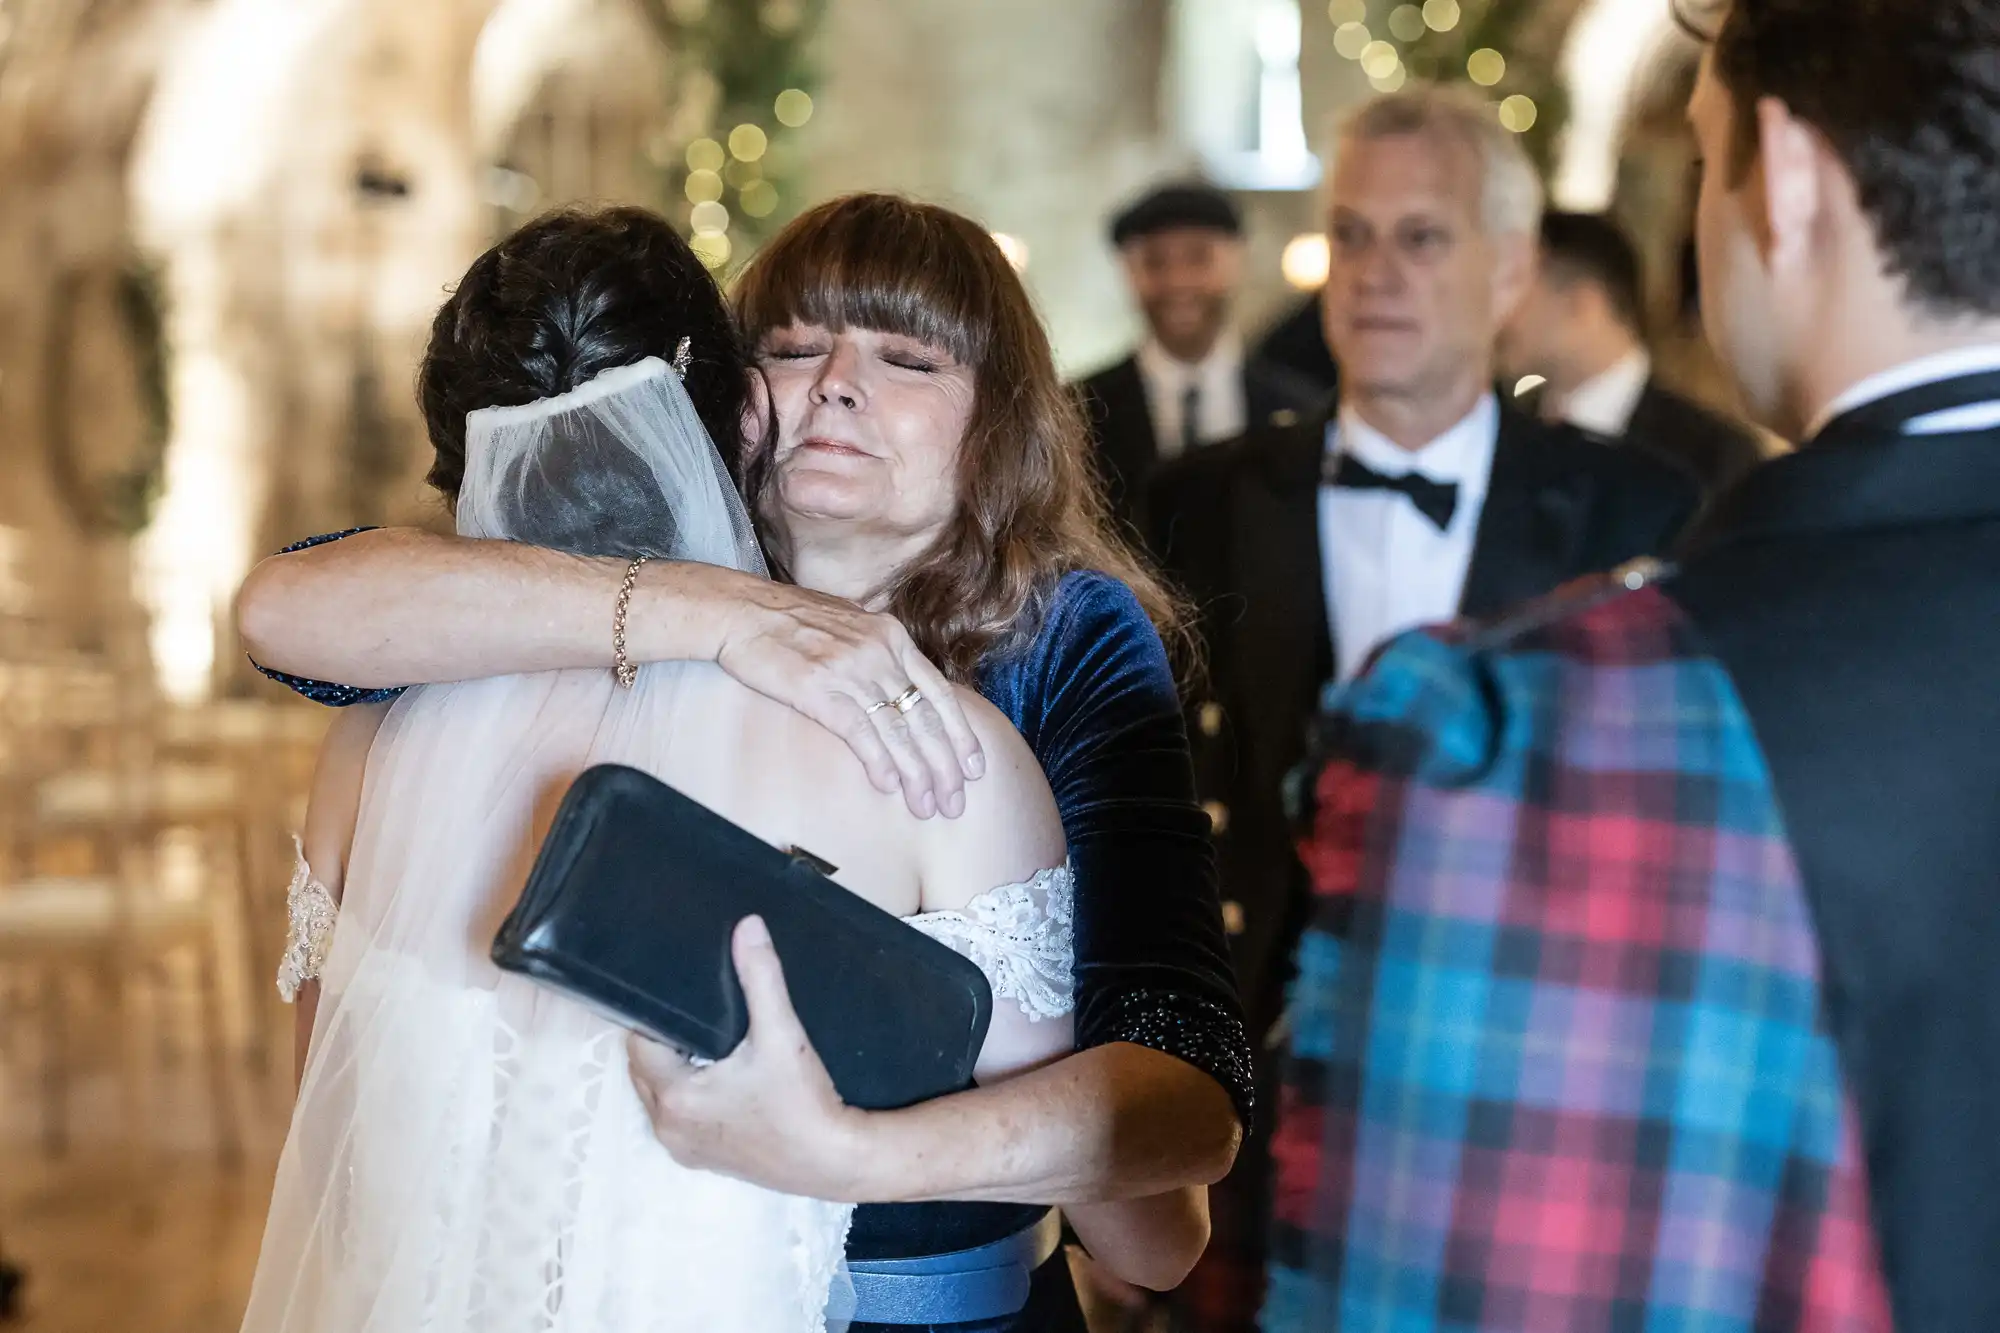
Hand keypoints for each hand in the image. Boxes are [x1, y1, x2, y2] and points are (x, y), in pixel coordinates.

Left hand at [628, 916, 873, 1199]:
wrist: (835, 1160)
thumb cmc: (803, 1101)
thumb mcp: (781, 1034)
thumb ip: (761, 978)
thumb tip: (747, 926)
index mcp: (674, 1097)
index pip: (640, 1043)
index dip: (657, 1018)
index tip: (682, 997)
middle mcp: (668, 1128)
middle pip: (646, 1069)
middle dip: (665, 1042)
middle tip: (700, 1014)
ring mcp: (684, 1149)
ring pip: (660, 1095)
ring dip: (675, 1071)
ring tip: (710, 1042)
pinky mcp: (704, 1161)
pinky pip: (679, 1118)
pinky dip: (690, 1097)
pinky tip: (721, 1079)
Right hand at [709, 577, 982, 818]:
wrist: (740, 611)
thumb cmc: (788, 620)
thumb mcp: (850, 624)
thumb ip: (878, 652)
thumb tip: (898, 686)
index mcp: (892, 636)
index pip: (939, 691)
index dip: (961, 732)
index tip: (974, 766)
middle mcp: (880, 652)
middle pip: (926, 717)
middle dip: (945, 766)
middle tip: (955, 803)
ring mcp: (852, 670)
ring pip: (899, 731)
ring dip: (917, 775)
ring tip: (927, 807)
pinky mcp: (820, 689)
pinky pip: (861, 732)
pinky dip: (879, 762)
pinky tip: (889, 786)